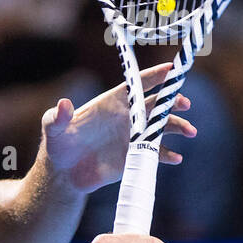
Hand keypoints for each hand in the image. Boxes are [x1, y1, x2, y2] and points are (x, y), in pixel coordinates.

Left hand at [41, 63, 196, 192]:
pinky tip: (176, 158)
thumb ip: (58, 116)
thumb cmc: (58, 145)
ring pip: (162, 126)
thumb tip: (64, 103)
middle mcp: (127, 116)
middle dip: (173, 100)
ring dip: (178, 126)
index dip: (153, 76)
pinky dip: (167, 155)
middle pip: (156, 103)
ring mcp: (133, 136)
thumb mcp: (53, 128)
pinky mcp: (134, 155)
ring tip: (190, 131)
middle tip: (184, 103)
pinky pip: (156, 153)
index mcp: (112, 102)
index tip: (171, 68)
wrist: (64, 174)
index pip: (136, 85)